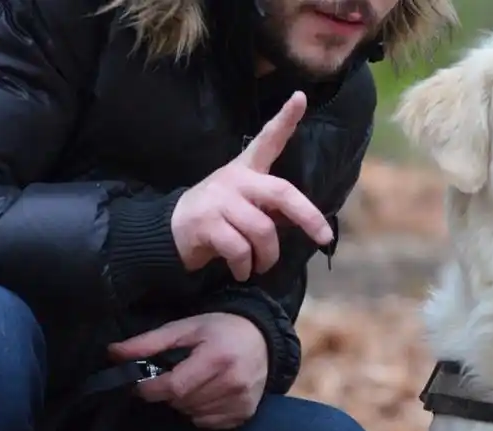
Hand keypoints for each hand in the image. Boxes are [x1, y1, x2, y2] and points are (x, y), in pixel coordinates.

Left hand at [108, 313, 268, 428]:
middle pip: (182, 402)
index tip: (143, 383)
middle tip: (175, 377)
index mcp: (217, 357)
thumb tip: (113, 353)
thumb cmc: (221, 329)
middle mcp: (233, 381)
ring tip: (193, 384)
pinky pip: (208, 423)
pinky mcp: (246, 412)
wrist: (263, 337)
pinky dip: (200, 413)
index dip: (151, 388)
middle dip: (169, 393)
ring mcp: (241, 399)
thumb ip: (149, 342)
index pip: (173, 387)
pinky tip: (207, 394)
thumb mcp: (185, 328)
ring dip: (184, 403)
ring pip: (193, 414)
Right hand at [171, 91, 332, 280]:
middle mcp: (235, 179)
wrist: (169, 232)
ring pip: (263, 230)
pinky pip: (240, 249)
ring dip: (267, 256)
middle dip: (308, 217)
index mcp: (246, 169)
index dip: (285, 119)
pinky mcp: (206, 224)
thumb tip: (306, 223)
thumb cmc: (219, 218)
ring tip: (261, 265)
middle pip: (281, 193)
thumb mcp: (245, 204)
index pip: (268, 140)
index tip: (301, 97)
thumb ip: (272, 206)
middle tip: (323, 237)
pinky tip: (241, 270)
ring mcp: (219, 200)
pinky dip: (245, 266)